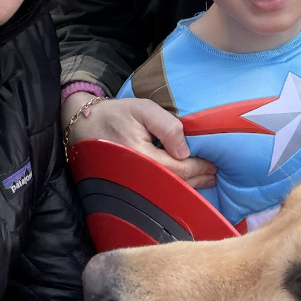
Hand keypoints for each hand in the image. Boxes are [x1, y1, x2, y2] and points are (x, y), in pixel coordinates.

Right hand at [63, 94, 217, 188]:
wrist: (84, 125)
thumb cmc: (115, 114)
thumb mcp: (142, 109)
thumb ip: (167, 126)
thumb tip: (185, 150)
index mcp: (141, 156)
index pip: (178, 169)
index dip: (199, 168)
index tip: (214, 164)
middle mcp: (136, 176)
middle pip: (174, 184)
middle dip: (197, 180)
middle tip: (215, 175)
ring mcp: (131, 183)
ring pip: (165, 191)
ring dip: (187, 187)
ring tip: (205, 181)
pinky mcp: (128, 185)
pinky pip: (155, 190)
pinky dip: (172, 188)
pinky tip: (184, 185)